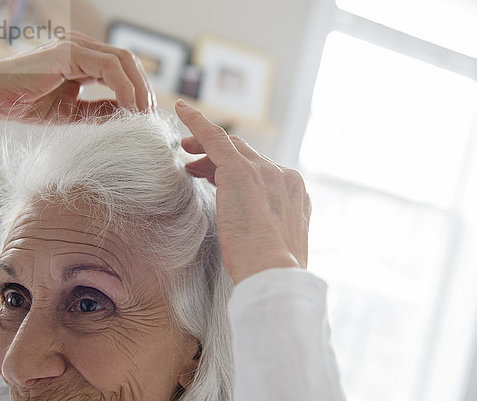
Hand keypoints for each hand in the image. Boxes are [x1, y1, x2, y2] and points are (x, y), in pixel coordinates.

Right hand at [0, 32, 154, 133]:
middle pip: (128, 61)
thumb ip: (100, 110)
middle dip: (145, 89)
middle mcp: (81, 47)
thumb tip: (129, 116)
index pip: (122, 68)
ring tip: (142, 115)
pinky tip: (129, 109)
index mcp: (82, 58)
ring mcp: (74, 46)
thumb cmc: (25, 104)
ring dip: (139, 89)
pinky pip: (109, 67)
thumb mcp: (73, 112)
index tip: (146, 116)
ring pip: (123, 60)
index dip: (139, 90)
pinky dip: (124, 88)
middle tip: (150, 116)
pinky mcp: (68, 52)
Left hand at [175, 100, 311, 283]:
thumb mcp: (273, 245)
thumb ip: (266, 227)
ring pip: (231, 147)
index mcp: (294, 194)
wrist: (274, 275)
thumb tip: (248, 230)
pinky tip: (183, 112)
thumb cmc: (268, 271)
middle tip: (195, 162)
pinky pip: (215, 138)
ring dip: (206, 146)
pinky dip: (197, 123)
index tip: (221, 173)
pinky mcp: (241, 171)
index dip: (238, 170)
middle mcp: (283, 177)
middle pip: (247, 156)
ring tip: (185, 151)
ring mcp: (266, 172)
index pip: (263, 172)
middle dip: (219, 156)